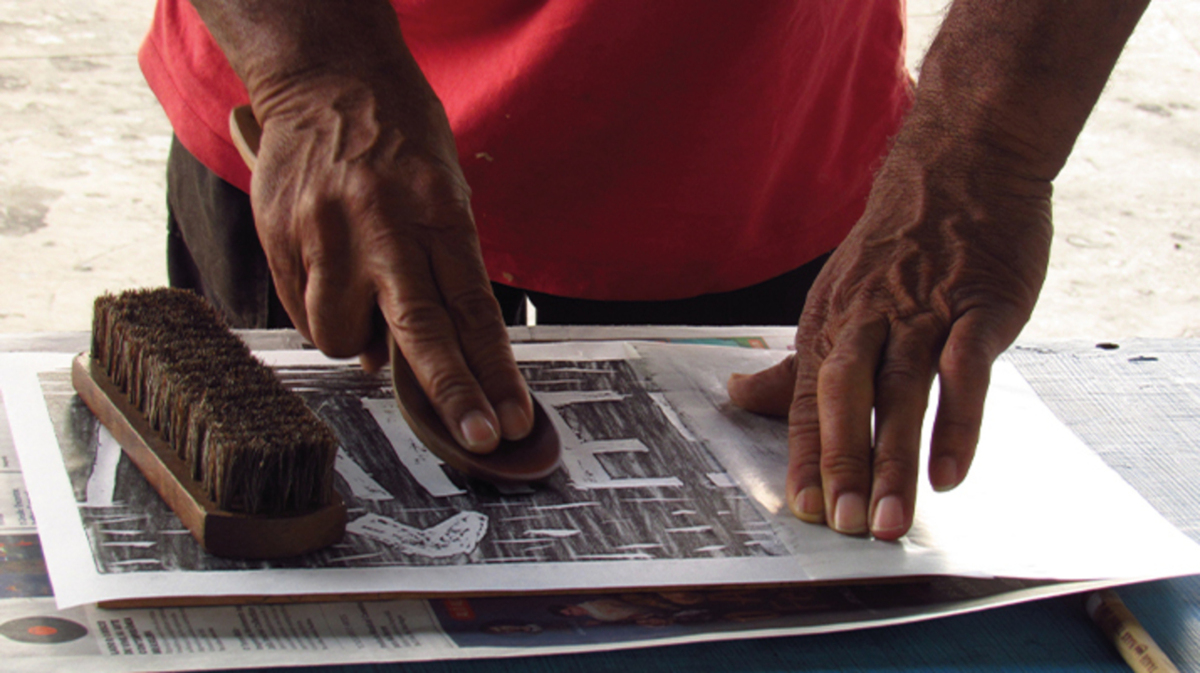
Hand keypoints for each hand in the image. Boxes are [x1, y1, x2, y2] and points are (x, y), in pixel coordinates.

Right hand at [249, 69, 532, 453]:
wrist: (327, 77)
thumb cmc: (399, 141)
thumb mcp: (443, 194)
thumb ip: (436, 274)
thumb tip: (411, 357)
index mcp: (437, 212)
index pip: (473, 310)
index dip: (494, 372)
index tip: (512, 418)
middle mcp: (383, 226)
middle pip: (421, 329)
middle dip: (453, 392)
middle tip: (480, 438)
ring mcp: (326, 233)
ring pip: (342, 335)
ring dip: (358, 340)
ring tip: (365, 300)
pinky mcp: (281, 237)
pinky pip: (301, 311)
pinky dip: (323, 314)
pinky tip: (332, 280)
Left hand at [728, 132, 1051, 539]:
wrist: (961, 168)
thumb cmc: (894, 248)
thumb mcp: (834, 301)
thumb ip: (793, 364)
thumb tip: (737, 395)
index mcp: (830, 326)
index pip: (808, 401)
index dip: (804, 456)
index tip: (801, 509)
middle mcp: (869, 322)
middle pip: (847, 400)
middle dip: (843, 464)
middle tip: (846, 526)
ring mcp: (923, 313)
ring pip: (903, 392)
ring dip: (897, 458)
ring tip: (895, 519)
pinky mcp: (978, 307)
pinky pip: (965, 370)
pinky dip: (959, 421)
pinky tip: (952, 472)